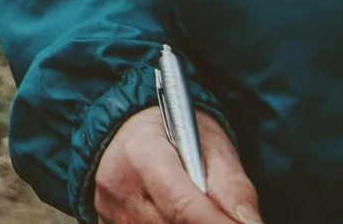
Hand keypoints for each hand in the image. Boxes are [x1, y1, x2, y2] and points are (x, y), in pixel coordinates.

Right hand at [95, 107, 259, 222]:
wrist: (127, 128)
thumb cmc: (173, 133)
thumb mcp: (211, 145)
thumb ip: (233, 188)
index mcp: (143, 153)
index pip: (184, 206)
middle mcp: (119, 185)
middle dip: (206, 223)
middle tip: (223, 213)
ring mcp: (111, 209)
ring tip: (200, 208)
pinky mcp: (109, 223)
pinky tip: (177, 214)